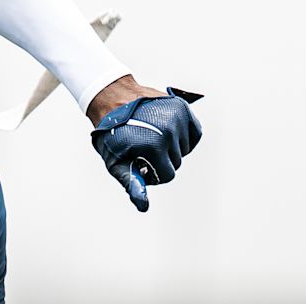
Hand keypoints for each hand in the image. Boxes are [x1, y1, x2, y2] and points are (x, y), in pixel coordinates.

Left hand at [90, 86, 202, 211]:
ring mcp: (177, 117)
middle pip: (177, 161)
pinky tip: (167, 130)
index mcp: (153, 146)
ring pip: (185, 148)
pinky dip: (184, 135)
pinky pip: (194, 133)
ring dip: (172, 146)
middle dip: (162, 158)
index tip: (141, 163)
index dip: (153, 173)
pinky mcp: (182, 108)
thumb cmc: (111, 133)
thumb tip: (143, 206)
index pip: (168, 175)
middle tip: (143, 146)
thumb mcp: (115, 160)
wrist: (111, 98)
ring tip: (151, 134)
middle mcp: (169, 130)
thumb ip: (131, 183)